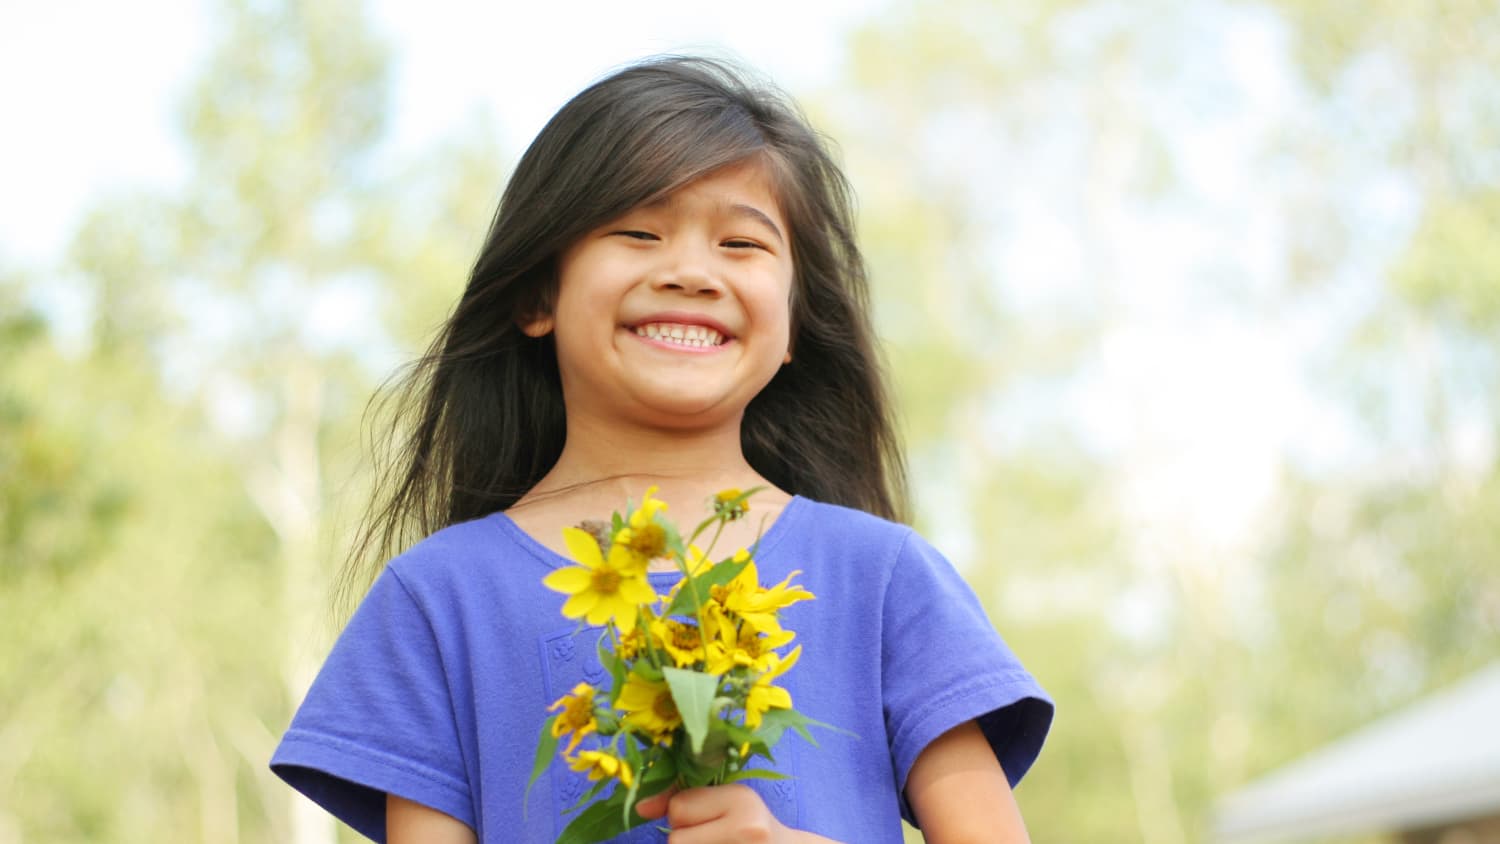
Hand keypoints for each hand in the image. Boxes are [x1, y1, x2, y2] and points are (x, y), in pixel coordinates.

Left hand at [635, 783, 794, 842]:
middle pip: (676, 840)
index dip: (683, 816)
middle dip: (685, 839)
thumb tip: (640, 808)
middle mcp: (747, 828)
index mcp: (741, 799)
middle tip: (712, 837)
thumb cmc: (750, 824)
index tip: (705, 819)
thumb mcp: (726, 801)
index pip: (678, 808)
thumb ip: (684, 797)